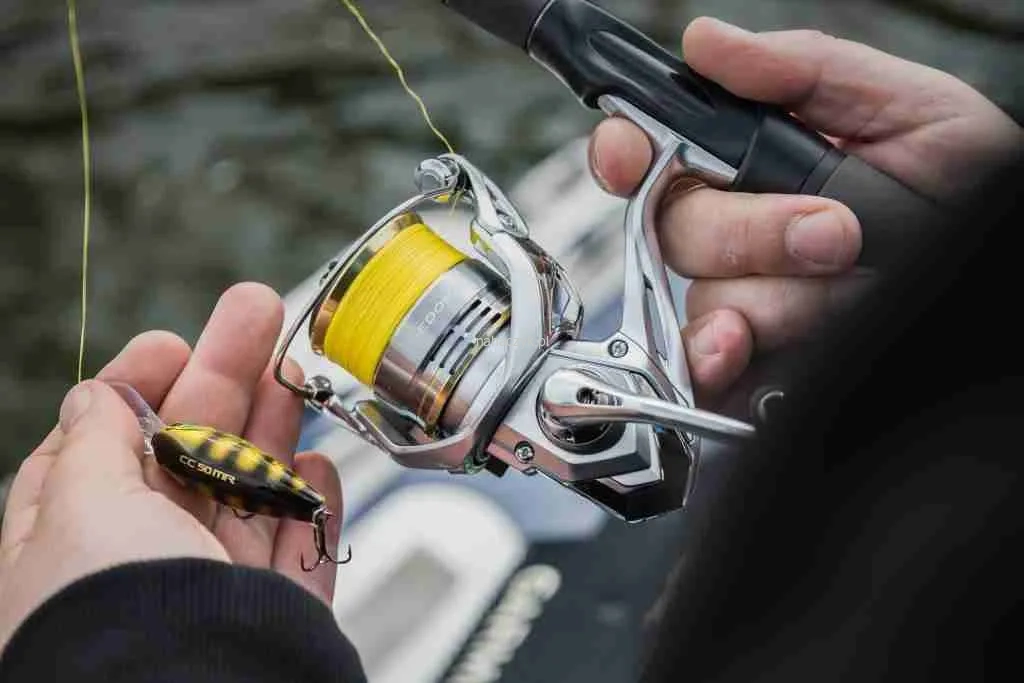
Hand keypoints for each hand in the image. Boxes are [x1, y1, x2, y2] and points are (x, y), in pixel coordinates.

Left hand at [0, 283, 341, 650]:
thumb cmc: (116, 607)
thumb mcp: (78, 502)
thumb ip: (93, 440)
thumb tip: (95, 396)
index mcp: (73, 539)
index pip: (102, 445)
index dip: (136, 386)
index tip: (171, 342)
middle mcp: (144, 559)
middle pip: (188, 450)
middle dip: (223, 374)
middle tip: (255, 310)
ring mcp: (215, 585)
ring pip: (250, 488)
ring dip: (273, 421)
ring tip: (293, 360)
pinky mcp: (278, 609)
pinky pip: (300, 547)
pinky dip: (313, 505)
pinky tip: (318, 467)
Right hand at [590, 17, 1022, 399]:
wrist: (1000, 268)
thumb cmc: (967, 186)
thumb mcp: (907, 105)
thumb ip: (806, 71)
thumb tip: (707, 43)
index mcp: (758, 160)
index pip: (658, 151)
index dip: (627, 153)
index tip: (628, 158)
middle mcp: (741, 230)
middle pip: (677, 230)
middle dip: (749, 230)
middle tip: (831, 230)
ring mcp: (751, 296)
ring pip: (705, 296)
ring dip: (770, 296)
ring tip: (842, 285)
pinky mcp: (764, 355)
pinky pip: (712, 361)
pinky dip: (716, 360)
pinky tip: (738, 351)